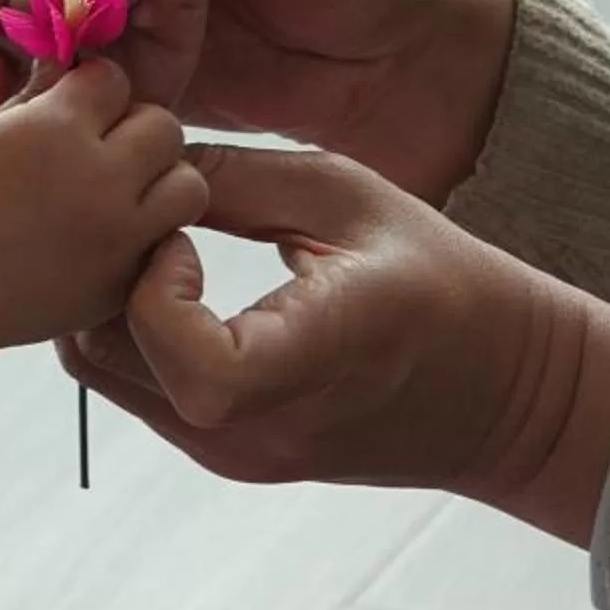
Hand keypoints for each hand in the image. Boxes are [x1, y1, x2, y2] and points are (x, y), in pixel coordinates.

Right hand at [0, 63, 209, 405]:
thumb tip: (79, 72)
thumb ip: (39, 98)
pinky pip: (166, 243)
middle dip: (135, 129)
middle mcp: (98, 178)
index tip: (74, 107)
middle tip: (102, 150)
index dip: (94, 90)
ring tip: (120, 192)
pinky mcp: (122, 283)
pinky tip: (106, 234)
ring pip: (187, 185)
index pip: (114, 79)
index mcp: (55, 130)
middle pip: (164, 126)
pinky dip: (147, 234)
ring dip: (159, 181)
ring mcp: (116, 236)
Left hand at [62, 145, 609, 544]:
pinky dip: (134, 332)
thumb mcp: (346, 196)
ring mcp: (236, 455)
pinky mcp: (229, 455)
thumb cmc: (439, 277)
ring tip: (160, 242)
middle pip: (105, 359)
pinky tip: (176, 279)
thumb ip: (236, 178)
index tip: (185, 230)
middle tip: (146, 218)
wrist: (504, 392)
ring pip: (106, 378)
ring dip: (111, 302)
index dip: (151, 281)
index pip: (173, 349)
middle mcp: (255, 430)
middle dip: (105, 275)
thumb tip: (142, 154)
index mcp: (304, 362)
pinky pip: (139, 392)